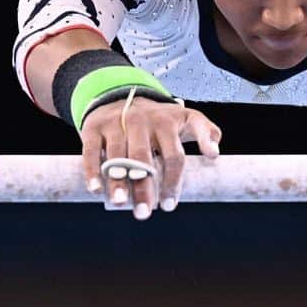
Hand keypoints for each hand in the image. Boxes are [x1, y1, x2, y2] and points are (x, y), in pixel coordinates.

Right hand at [79, 96, 222, 219]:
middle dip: (144, 188)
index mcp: (166, 123)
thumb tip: (214, 154)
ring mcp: (117, 123)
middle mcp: (141, 121)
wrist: (123, 94)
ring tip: (121, 203)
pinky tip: (96, 189)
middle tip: (145, 213)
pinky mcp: (95, 127)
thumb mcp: (186, 118)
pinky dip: (93, 170)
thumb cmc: (158, 117)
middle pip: (144, 159)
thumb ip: (206, 132)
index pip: (173, 156)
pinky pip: (92, 150)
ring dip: (118, 182)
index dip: (173, 182)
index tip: (169, 205)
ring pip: (117, 156)